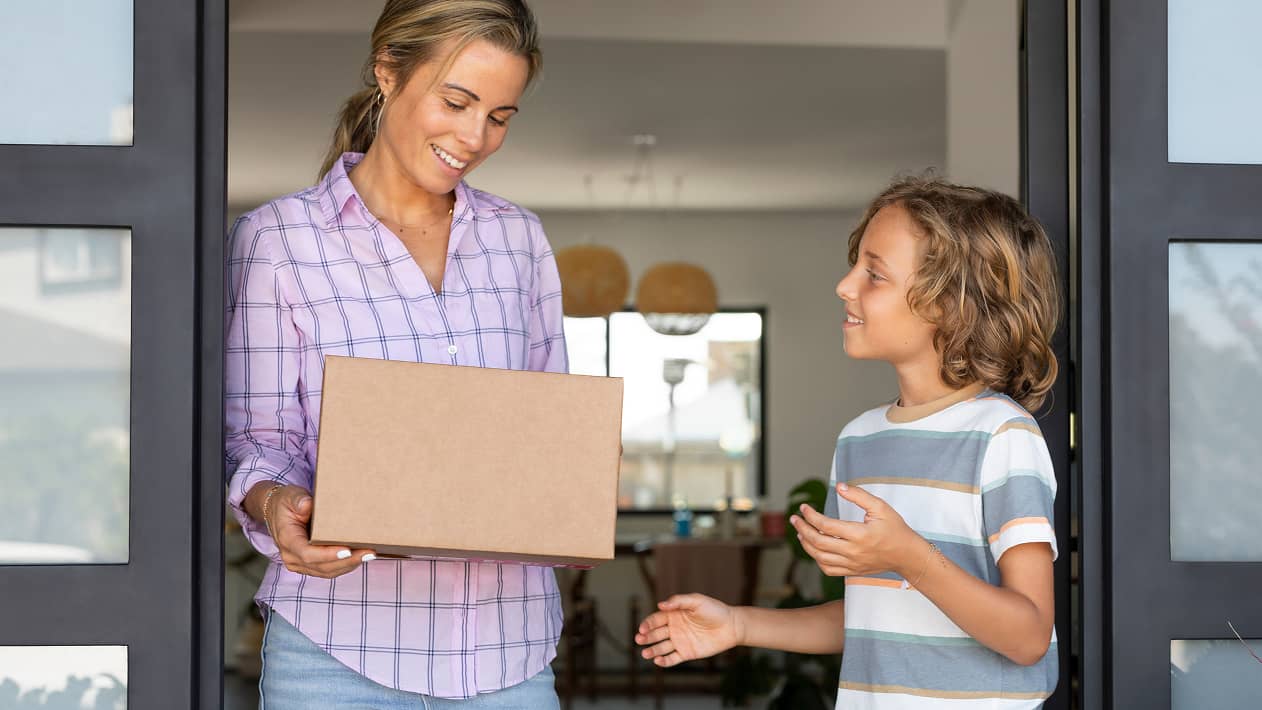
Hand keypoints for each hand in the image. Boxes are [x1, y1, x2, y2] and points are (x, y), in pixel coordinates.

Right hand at [263, 484, 375, 578]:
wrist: (277, 511)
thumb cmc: (286, 503)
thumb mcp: (290, 496)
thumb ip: (298, 501)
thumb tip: (308, 505)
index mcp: (287, 540)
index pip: (307, 553)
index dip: (327, 555)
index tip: (347, 550)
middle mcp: (292, 557)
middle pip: (321, 566)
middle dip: (347, 561)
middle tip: (369, 553)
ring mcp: (300, 564)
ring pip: (327, 571)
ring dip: (350, 565)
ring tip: (369, 555)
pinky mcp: (309, 565)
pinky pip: (329, 570)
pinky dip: (346, 565)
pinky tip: (361, 557)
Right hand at [634, 594, 740, 666]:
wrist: (731, 626)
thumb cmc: (714, 610)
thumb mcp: (696, 601)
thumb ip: (678, 601)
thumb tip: (660, 605)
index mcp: (674, 614)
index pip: (656, 619)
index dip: (648, 624)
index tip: (643, 628)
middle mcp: (674, 628)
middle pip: (656, 634)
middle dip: (646, 637)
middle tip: (639, 640)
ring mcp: (679, 641)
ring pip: (661, 647)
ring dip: (652, 650)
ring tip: (645, 654)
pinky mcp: (687, 653)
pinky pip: (672, 658)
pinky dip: (664, 661)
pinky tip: (658, 661)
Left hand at [789, 482, 922, 577]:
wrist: (907, 555)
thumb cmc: (895, 529)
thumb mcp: (880, 507)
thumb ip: (859, 496)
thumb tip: (839, 487)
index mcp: (859, 534)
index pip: (826, 525)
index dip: (810, 515)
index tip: (804, 507)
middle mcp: (853, 551)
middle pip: (818, 542)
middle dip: (802, 529)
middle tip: (794, 519)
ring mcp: (852, 564)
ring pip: (820, 557)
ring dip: (806, 544)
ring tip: (800, 532)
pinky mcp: (852, 571)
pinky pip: (828, 569)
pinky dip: (817, 559)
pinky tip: (814, 548)